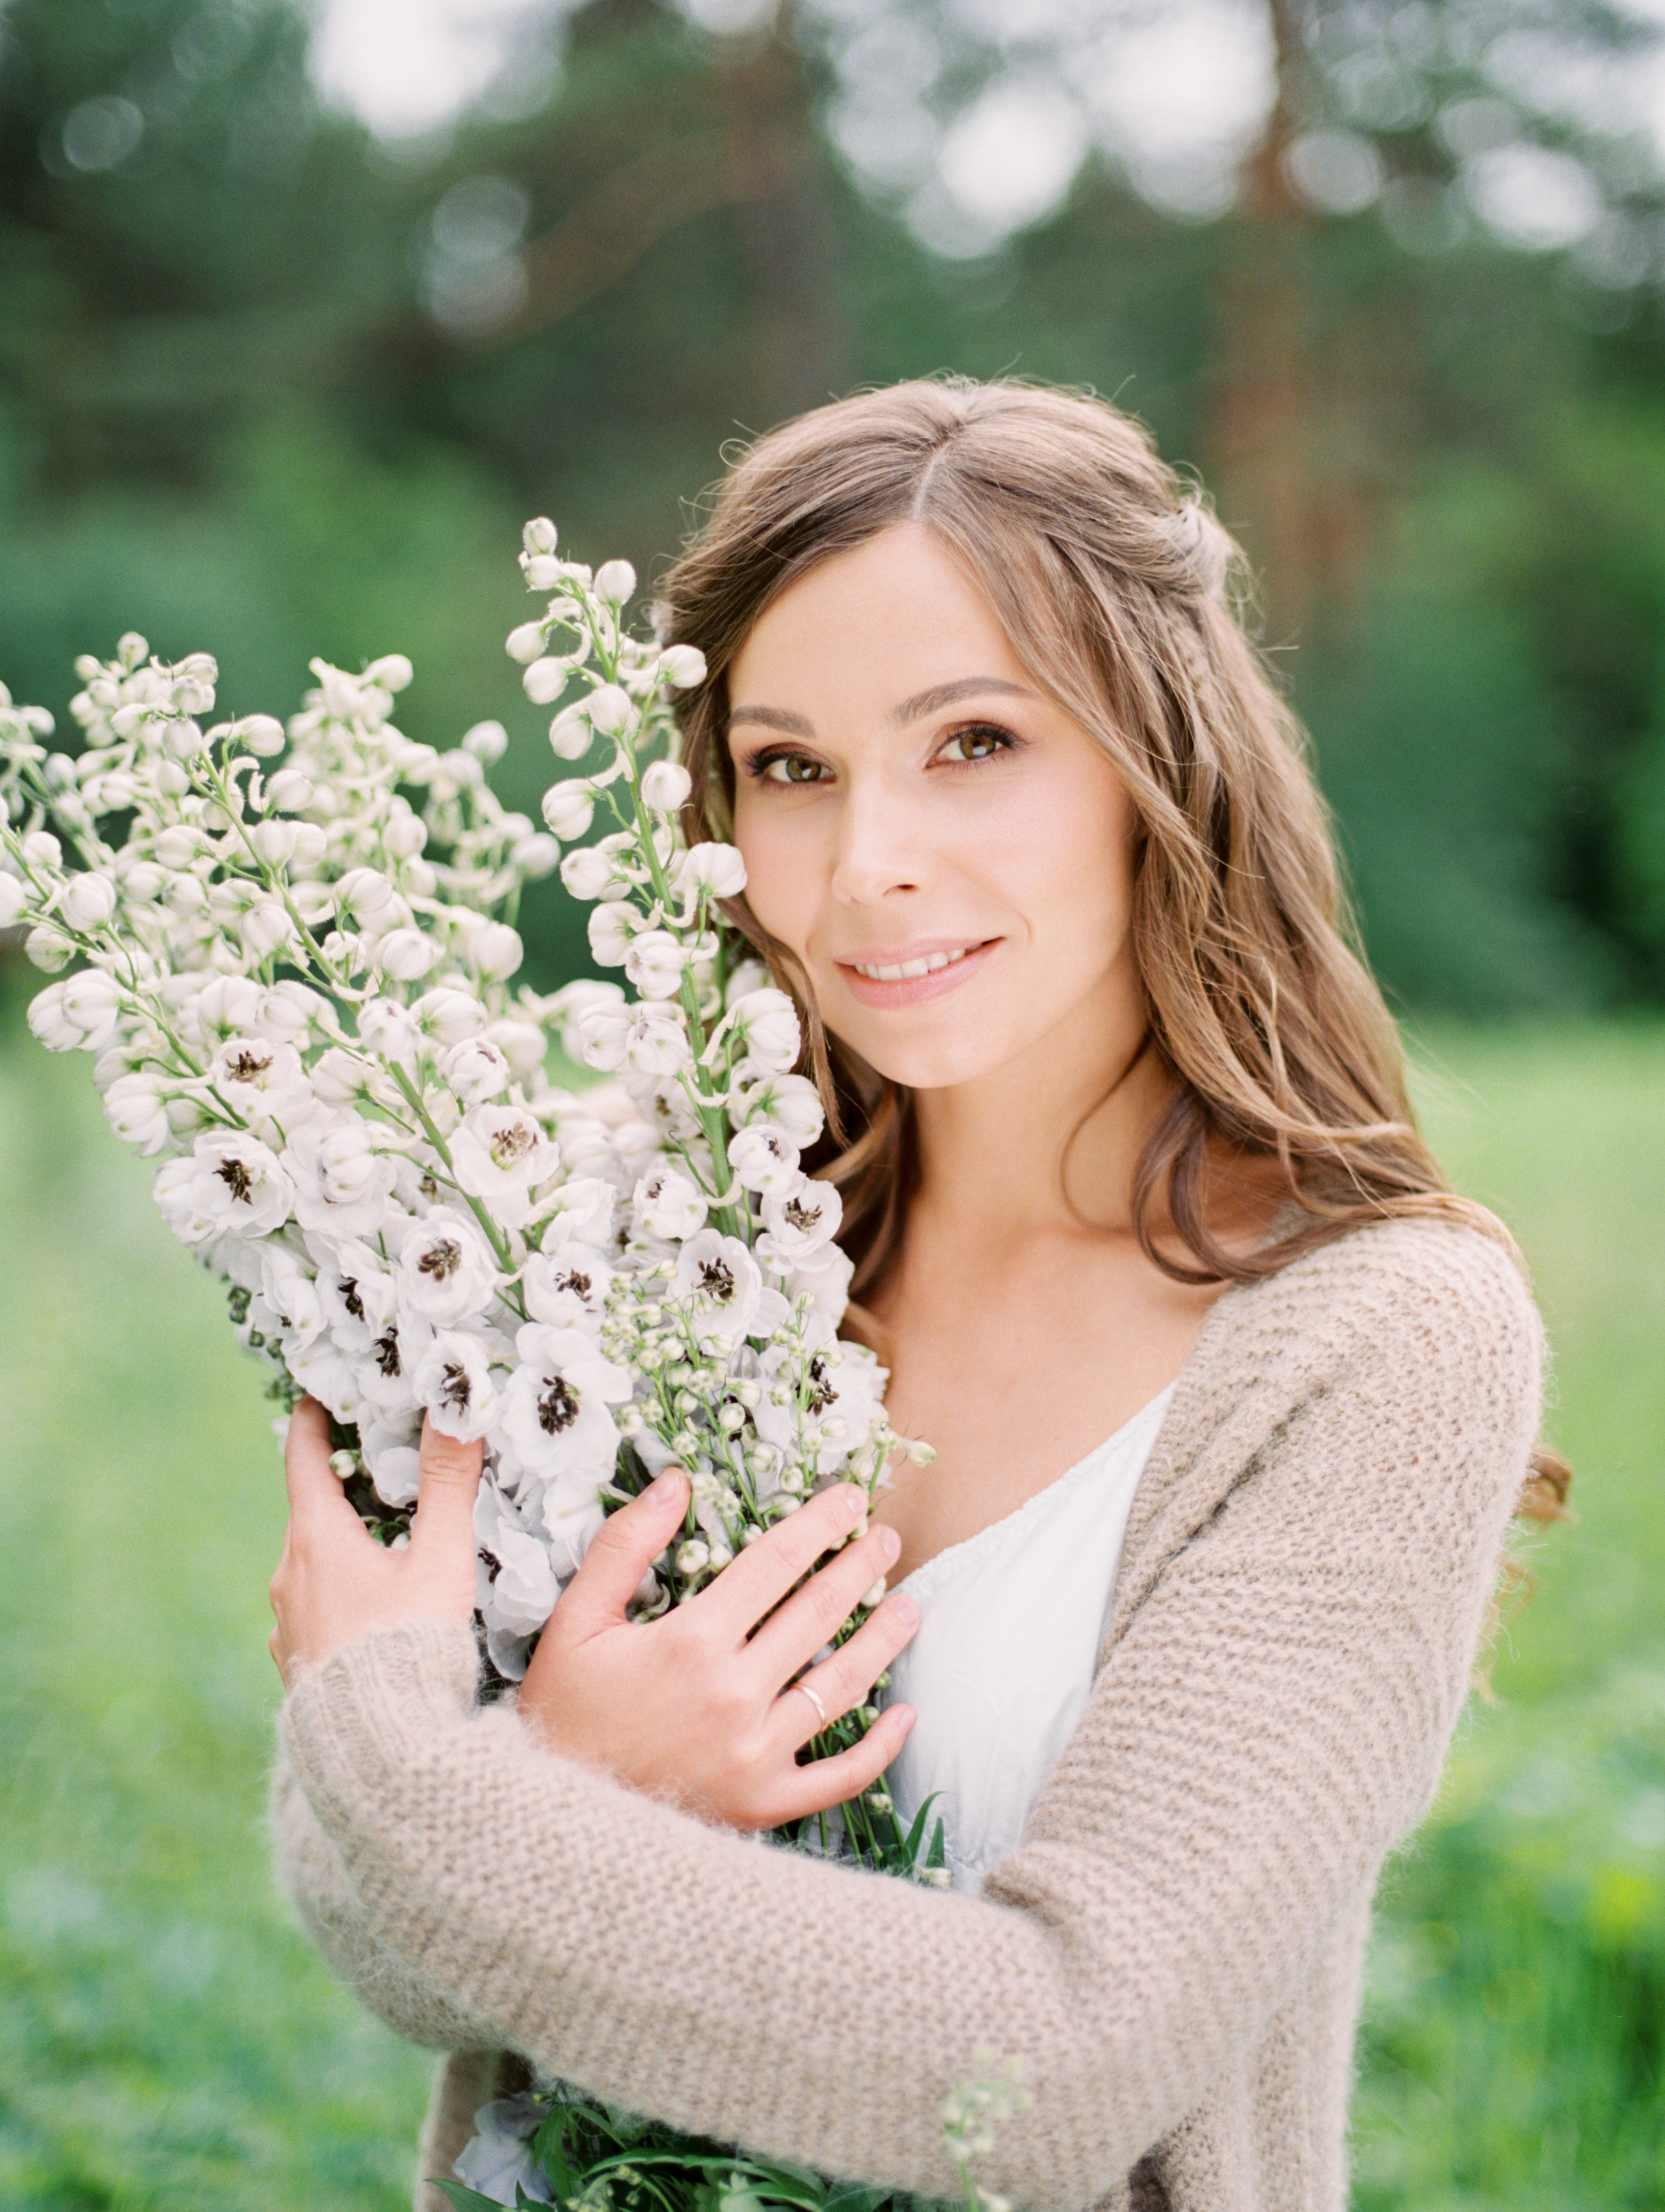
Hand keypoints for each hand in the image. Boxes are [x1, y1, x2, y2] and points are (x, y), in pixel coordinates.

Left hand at [268, 1398, 481, 1681]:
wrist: (378, 1754)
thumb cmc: (410, 1649)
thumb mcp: (440, 1560)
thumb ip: (448, 1484)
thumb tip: (455, 1408)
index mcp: (316, 1541)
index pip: (301, 1458)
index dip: (309, 1419)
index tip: (317, 1392)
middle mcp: (288, 1577)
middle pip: (309, 1512)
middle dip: (338, 1484)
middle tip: (372, 1460)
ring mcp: (287, 1623)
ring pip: (310, 1564)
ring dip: (340, 1544)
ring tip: (383, 1540)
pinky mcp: (297, 1662)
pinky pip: (312, 1609)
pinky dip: (338, 1592)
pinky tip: (371, 1608)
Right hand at [518, 1471, 919, 1831]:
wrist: (551, 1820)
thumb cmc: (561, 1713)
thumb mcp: (574, 1621)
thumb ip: (624, 1546)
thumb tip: (676, 1482)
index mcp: (693, 1642)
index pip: (775, 1564)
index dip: (818, 1524)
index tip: (849, 1498)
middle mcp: (735, 1694)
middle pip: (818, 1613)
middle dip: (861, 1567)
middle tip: (888, 1538)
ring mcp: (756, 1754)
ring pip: (841, 1685)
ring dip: (884, 1641)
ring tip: (910, 1607)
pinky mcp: (764, 1804)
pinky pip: (840, 1777)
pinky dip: (880, 1748)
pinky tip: (905, 1714)